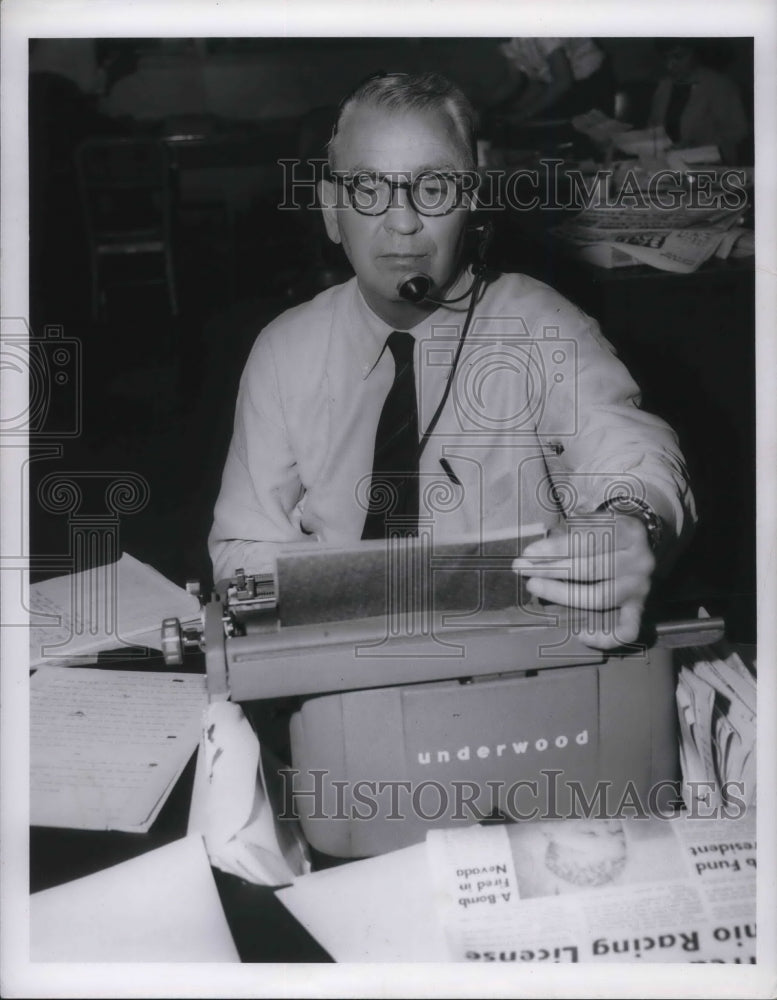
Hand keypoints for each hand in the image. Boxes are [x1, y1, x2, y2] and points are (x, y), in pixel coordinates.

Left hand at [512, 514, 655, 648]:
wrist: (647, 543)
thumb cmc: (610, 532)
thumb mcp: (597, 520)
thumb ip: (572, 529)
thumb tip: (537, 551)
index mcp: (628, 531)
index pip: (587, 541)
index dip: (554, 548)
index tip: (528, 552)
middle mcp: (638, 560)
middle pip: (590, 569)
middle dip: (550, 570)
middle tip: (522, 569)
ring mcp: (640, 586)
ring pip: (599, 597)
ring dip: (561, 594)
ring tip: (534, 586)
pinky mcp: (640, 607)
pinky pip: (627, 630)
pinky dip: (605, 637)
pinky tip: (580, 634)